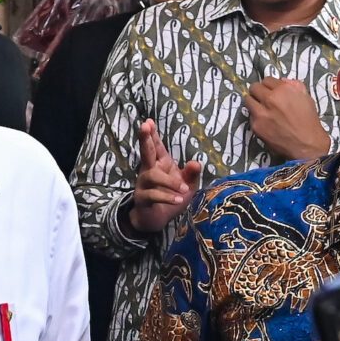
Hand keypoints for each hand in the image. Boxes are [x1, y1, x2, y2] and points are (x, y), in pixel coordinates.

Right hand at [127, 120, 203, 235]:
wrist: (157, 219)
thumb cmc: (172, 197)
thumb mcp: (187, 185)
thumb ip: (191, 174)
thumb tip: (196, 162)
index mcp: (160, 164)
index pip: (156, 147)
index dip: (152, 134)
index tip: (149, 121)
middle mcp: (149, 171)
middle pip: (146, 153)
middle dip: (145, 139)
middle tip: (144, 126)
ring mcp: (144, 184)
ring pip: (153, 176)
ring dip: (169, 182)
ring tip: (184, 190)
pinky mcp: (143, 198)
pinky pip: (153, 195)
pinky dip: (166, 197)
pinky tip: (177, 199)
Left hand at [246, 79, 331, 162]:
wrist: (306, 144)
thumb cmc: (309, 121)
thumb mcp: (306, 98)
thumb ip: (294, 85)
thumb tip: (281, 81)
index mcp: (283, 90)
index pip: (267, 80)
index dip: (269, 86)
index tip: (271, 91)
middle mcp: (270, 99)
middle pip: (254, 88)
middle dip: (258, 91)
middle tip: (263, 98)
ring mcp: (261, 113)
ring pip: (248, 100)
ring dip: (253, 102)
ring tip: (260, 108)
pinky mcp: (256, 126)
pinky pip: (250, 116)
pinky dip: (255, 117)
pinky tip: (264, 122)